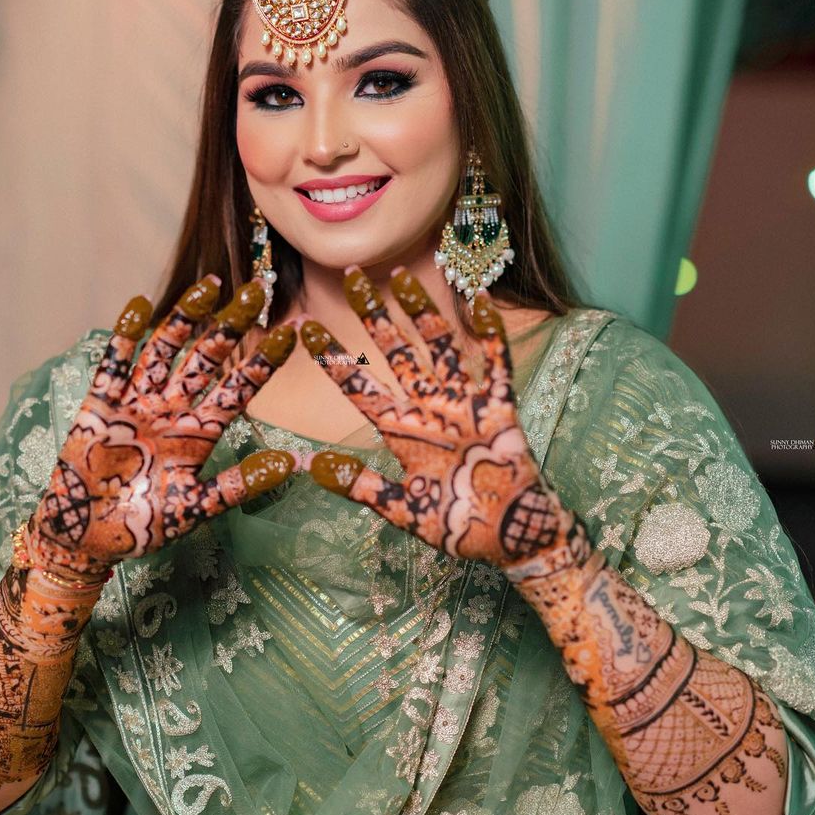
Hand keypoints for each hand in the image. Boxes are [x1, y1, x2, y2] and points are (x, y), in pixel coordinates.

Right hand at [24, 275, 297, 579]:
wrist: (87, 538)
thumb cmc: (143, 526)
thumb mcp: (196, 507)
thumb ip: (238, 485)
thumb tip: (291, 464)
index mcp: (200, 433)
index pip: (239, 389)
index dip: (264, 362)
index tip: (292, 333)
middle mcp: (173, 409)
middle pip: (206, 358)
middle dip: (231, 325)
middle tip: (257, 290)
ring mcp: (137, 403)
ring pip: (166, 350)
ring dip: (186, 318)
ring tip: (211, 287)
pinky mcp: (100, 404)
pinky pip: (115, 364)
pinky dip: (126, 335)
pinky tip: (140, 304)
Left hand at [300, 267, 590, 583]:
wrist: (510, 540)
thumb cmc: (456, 527)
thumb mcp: (402, 509)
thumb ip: (360, 487)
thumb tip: (310, 466)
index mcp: (401, 431)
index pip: (360, 387)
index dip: (334, 358)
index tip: (304, 329)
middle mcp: (429, 408)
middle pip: (397, 352)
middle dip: (374, 314)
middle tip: (351, 275)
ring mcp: (464, 404)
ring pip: (439, 346)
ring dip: (421, 311)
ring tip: (401, 275)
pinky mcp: (499, 408)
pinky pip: (495, 362)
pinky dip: (489, 331)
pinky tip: (479, 298)